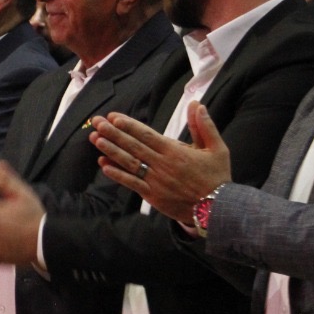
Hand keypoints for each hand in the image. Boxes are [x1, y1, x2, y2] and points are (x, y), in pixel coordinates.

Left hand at [92, 103, 232, 222]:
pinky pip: (131, 183)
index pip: (146, 134)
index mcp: (175, 151)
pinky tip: (103, 166)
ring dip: (110, 150)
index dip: (128, 125)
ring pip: (129, 162)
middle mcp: (162, 164)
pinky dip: (117, 174)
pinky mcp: (152, 196)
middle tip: (96, 122)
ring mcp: (155, 181)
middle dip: (113, 132)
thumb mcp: (217, 148)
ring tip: (95, 139)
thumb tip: (197, 104)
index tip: (113, 117)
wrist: (217, 209)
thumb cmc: (217, 177)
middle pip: (133, 145)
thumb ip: (204, 126)